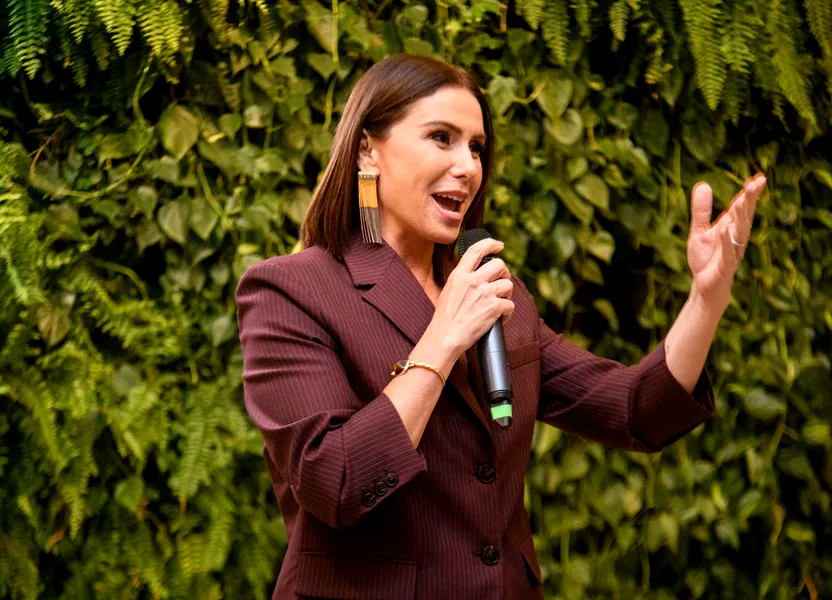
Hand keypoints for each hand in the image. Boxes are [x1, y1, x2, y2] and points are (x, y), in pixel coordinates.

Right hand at [425, 238, 513, 358]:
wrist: (445, 337)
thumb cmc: (445, 318)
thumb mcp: (449, 290)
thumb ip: (462, 279)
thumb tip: (476, 273)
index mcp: (459, 274)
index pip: (477, 250)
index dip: (491, 244)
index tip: (499, 245)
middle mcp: (473, 281)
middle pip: (499, 265)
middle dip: (504, 273)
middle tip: (500, 282)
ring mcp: (484, 293)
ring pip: (508, 284)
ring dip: (506, 294)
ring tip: (499, 303)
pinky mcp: (494, 307)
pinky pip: (510, 304)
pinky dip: (507, 313)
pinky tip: (499, 318)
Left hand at [687, 173, 766, 312]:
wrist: (703, 287)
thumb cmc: (705, 259)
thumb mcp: (699, 231)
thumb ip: (701, 210)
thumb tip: (703, 184)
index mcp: (730, 227)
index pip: (742, 208)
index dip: (750, 194)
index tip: (759, 178)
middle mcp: (735, 238)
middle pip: (745, 217)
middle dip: (750, 201)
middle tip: (756, 183)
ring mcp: (732, 253)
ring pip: (740, 233)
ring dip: (741, 218)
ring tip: (742, 201)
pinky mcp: (725, 267)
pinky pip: (727, 253)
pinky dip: (726, 241)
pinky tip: (724, 229)